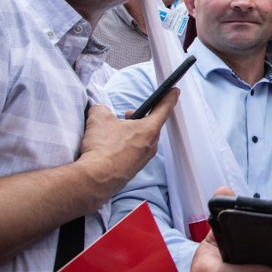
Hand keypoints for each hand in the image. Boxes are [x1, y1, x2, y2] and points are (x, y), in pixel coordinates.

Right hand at [77, 88, 178, 202]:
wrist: (96, 179)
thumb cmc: (103, 148)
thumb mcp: (99, 118)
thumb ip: (102, 109)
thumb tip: (100, 110)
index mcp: (149, 130)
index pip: (164, 109)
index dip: (169, 97)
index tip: (175, 91)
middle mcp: (150, 146)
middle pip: (151, 126)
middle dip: (140, 118)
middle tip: (128, 114)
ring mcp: (143, 160)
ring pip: (142, 140)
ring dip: (132, 133)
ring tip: (115, 131)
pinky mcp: (133, 170)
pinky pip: (133, 153)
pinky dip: (125, 146)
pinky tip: (110, 148)